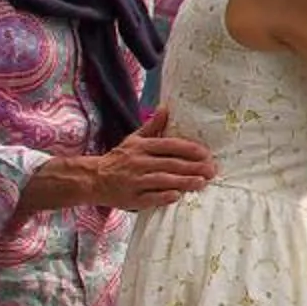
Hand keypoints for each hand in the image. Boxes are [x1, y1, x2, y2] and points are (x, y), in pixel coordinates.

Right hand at [87, 104, 213, 209]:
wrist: (93, 179)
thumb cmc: (120, 158)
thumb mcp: (134, 139)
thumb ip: (153, 126)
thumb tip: (166, 107)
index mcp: (141, 147)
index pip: (169, 145)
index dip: (189, 149)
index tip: (207, 153)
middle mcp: (138, 163)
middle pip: (170, 164)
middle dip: (193, 167)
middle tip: (212, 170)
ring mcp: (134, 181)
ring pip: (163, 180)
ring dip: (184, 182)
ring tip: (203, 182)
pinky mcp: (131, 198)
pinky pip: (150, 198)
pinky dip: (164, 196)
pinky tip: (178, 196)